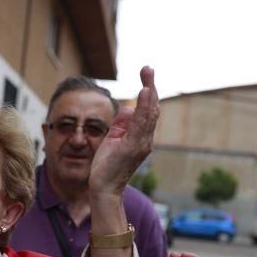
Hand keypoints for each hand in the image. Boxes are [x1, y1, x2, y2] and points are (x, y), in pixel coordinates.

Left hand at [89, 66, 159, 195]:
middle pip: (152, 109)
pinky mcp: (132, 147)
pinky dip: (144, 107)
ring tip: (147, 75)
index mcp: (140, 137)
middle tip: (148, 68)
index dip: (148, 92)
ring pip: (149, 114)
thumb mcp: (112, 139)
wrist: (104, 188)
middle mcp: (145, 139)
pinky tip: (144, 93)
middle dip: (150, 87)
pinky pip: (140, 123)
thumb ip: (121, 124)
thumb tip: (127, 107)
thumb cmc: (107, 166)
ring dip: (149, 93)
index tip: (146, 74)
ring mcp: (141, 143)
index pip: (148, 111)